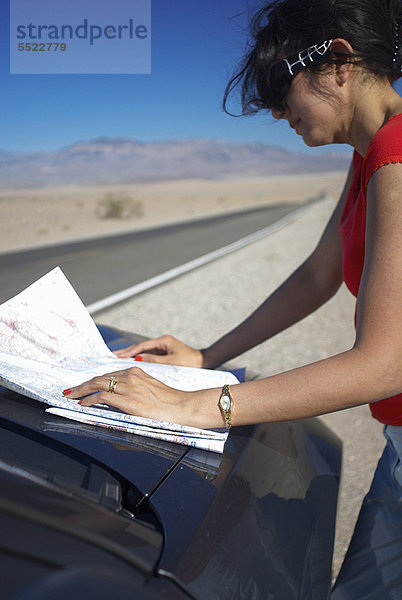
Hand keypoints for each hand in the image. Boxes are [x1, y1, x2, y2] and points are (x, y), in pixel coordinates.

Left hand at [64, 366, 188, 423]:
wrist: (183, 407)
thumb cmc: (170, 404)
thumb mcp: (149, 393)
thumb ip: (133, 394)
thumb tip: (117, 404)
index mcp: (136, 372)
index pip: (109, 375)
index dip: (94, 381)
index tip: (84, 386)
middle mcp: (130, 375)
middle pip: (99, 378)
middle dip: (82, 384)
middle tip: (70, 390)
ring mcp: (128, 386)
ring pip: (97, 384)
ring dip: (81, 390)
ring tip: (70, 396)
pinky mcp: (127, 399)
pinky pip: (101, 397)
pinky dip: (89, 400)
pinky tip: (83, 404)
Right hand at [113, 334, 203, 367]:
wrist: (203, 362)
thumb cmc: (190, 362)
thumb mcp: (171, 362)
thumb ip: (154, 360)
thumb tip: (138, 358)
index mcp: (164, 341)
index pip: (142, 345)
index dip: (129, 351)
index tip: (118, 354)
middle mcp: (162, 342)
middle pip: (141, 347)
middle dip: (127, 351)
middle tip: (113, 355)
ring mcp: (162, 347)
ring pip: (143, 351)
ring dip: (132, 354)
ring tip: (118, 358)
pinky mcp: (163, 353)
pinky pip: (148, 355)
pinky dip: (139, 357)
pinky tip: (131, 362)